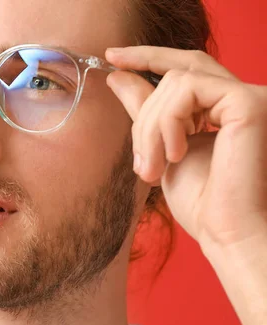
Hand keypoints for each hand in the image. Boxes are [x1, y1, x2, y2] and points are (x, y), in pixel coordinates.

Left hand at [104, 46, 266, 250]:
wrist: (225, 233)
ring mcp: (248, 97)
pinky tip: (175, 155)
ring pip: (176, 81)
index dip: (147, 56)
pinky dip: (167, 122)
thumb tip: (118, 76)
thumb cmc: (201, 202)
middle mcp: (240, 97)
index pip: (185, 68)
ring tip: (153, 168)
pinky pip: (187, 89)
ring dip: (150, 126)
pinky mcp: (248, 102)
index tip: (111, 57)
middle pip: (177, 71)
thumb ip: (146, 110)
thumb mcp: (160, 148)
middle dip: (141, 94)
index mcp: (223, 107)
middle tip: (132, 144)